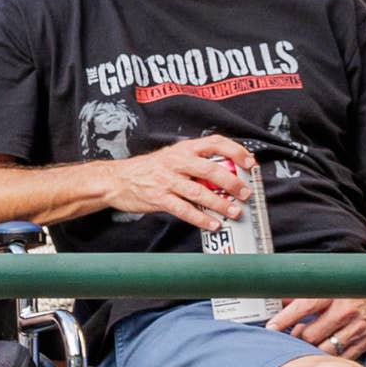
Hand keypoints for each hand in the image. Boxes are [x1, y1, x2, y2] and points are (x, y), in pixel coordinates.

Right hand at [96, 136, 254, 231]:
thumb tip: (225, 174)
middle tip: (246, 193)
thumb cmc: (147, 170)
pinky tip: (212, 224)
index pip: (214, 143)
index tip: (250, 163)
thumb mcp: (171, 157)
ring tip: (234, 211)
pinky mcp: (158, 198)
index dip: (235, 151)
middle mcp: (176, 162)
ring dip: (220, 204)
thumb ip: (195, 162)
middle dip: (232, 183)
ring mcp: (166, 181)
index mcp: (182, 149)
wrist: (116, 180)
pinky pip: (184, 210)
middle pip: (210, 170)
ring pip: (199, 192)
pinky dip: (201, 219)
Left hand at [267, 294, 365, 356]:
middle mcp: (345, 311)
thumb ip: (302, 293)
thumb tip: (276, 301)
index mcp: (334, 294)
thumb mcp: (328, 283)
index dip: (283, 320)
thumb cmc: (353, 285)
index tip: (270, 328)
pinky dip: (328, 357)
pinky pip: (342, 357)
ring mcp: (357, 328)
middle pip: (309, 335)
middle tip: (291, 336)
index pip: (302, 308)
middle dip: (296, 338)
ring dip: (310, 350)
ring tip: (306, 344)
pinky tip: (322, 352)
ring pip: (324, 349)